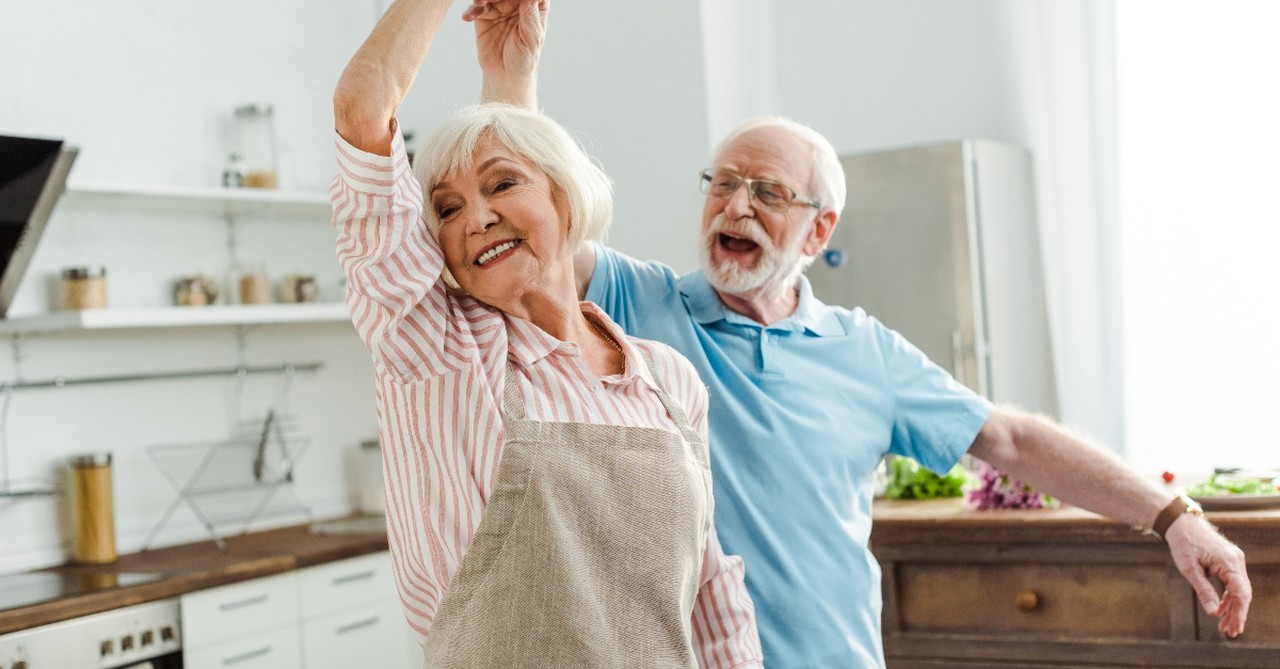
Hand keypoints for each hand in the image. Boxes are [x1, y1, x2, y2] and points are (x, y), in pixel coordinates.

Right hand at [463, 0, 547, 81]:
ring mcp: (500, 9)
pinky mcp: (484, 17)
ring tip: (478, 2)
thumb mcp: (531, 39)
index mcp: (535, 7)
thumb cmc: (524, 58)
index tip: (515, 1)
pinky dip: (472, 10)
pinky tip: (468, 17)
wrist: (505, 74)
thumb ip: (530, 17)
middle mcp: (517, 4)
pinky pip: (477, 8)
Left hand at [1165, 514, 1251, 637]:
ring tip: (1223, 626)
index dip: (1239, 613)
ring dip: (1232, 607)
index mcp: (1229, 563)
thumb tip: (1213, 613)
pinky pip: (1233, 583)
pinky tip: (1220, 609)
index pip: (1241, 594)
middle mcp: (1237, 561)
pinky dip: (1228, 596)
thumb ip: (1203, 590)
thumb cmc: (1183, 544)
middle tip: (1229, 632)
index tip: (1235, 629)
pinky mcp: (1230, 560)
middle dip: (1236, 614)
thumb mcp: (1189, 569)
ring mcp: (1235, 560)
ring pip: (1239, 589)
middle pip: (1243, 594)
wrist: (1182, 523)